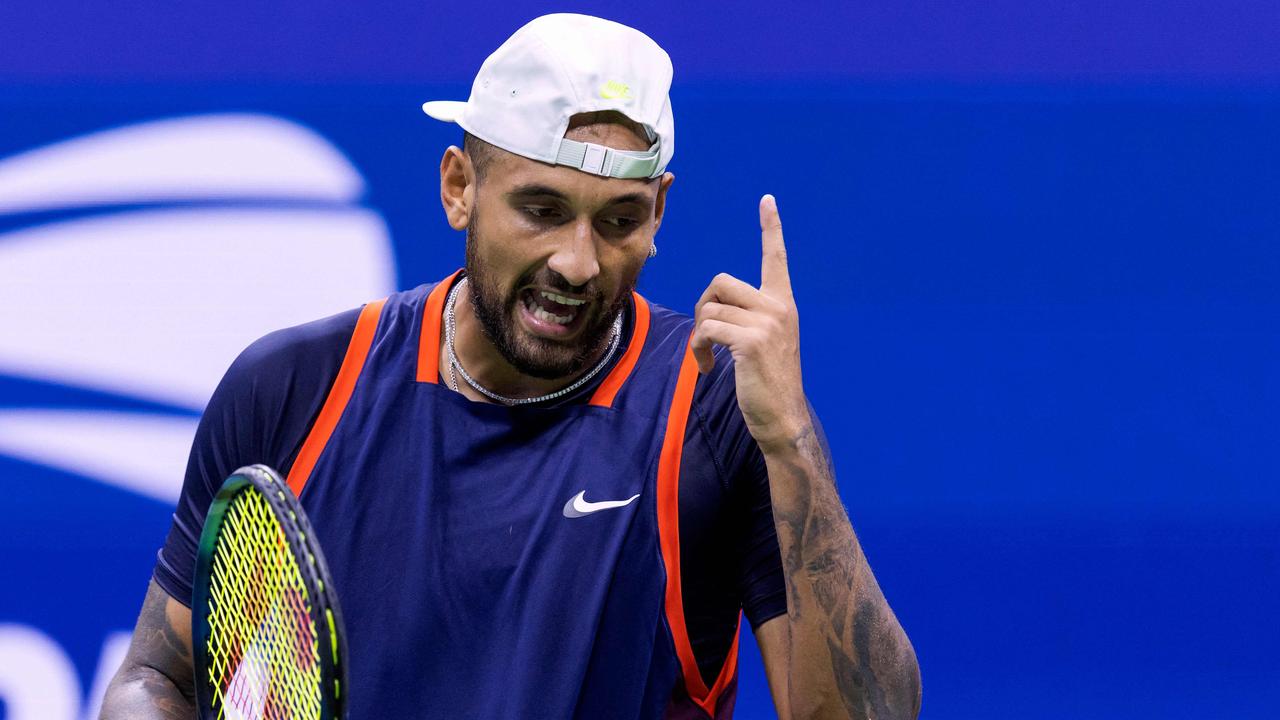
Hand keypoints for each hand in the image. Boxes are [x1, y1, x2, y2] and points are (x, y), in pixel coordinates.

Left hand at [691, 195, 806, 451]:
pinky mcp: (751, 342)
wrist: (783, 418)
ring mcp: (767, 323)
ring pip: (710, 308)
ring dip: (698, 335)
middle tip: (704, 336)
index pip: (776, 258)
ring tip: (706, 357)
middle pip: (720, 282)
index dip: (771, 229)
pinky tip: (707, 367)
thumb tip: (713, 307)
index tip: (768, 201)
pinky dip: (699, 348)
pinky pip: (707, 329)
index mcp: (783, 304)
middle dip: (702, 307)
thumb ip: (748, 317)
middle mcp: (778, 307)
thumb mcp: (764, 342)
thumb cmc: (768, 382)